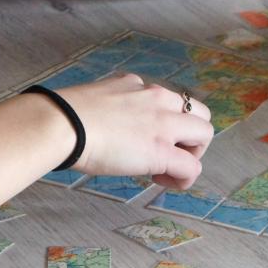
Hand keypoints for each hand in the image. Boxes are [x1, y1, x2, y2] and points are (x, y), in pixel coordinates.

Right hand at [56, 74, 212, 188]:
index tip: (145, 138)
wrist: (61, 125)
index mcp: (138, 86)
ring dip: (192, 154)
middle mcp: (158, 98)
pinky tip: (163, 182)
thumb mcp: (94, 99)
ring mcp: (163, 123)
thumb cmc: (64, 117)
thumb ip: (111, 106)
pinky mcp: (162, 150)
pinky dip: (184, 179)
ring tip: (167, 169)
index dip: (165, 122)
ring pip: (205, 134)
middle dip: (190, 135)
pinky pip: (193, 167)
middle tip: (168, 153)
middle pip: (199, 112)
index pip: (169, 100)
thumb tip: (106, 123)